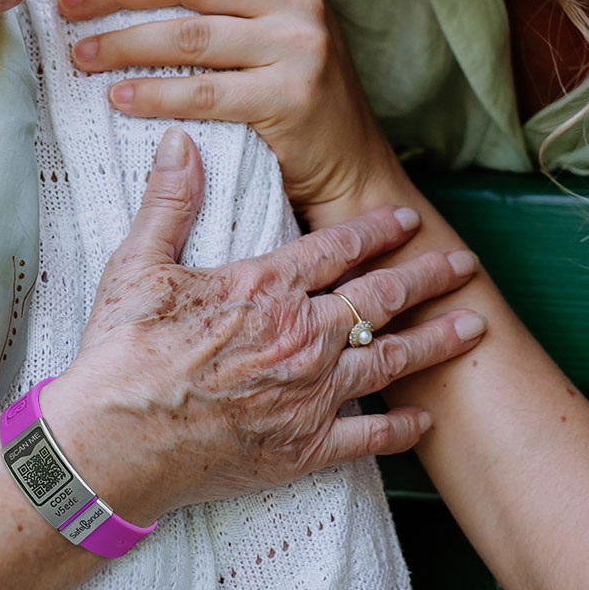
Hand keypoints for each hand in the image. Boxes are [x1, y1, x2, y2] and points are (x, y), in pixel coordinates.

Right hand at [46, 128, 485, 521]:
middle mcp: (302, 336)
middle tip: (462, 262)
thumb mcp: (138, 266)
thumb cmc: (123, 355)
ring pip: (390, 360)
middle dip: (427, 276)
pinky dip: (402, 428)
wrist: (116, 445)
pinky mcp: (305, 447)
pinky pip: (369, 437)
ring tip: (472, 327)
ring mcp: (310, 394)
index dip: (377, 229)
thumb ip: (169, 202)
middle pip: (380, 297)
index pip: (338, 247)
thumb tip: (182, 142)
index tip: (407, 217)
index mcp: (267, 287)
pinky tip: (426, 419)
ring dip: (435, 341)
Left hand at [59, 0, 393, 215]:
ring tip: (80, 56)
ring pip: (188, 35)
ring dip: (123, 43)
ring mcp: (298, 46)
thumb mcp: (267, 30)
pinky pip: (203, 92)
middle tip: (68, 4)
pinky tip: (118, 98)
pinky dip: (154, 94)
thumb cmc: (290, 97)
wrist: (352, 168)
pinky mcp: (291, 96)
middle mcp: (295, 0)